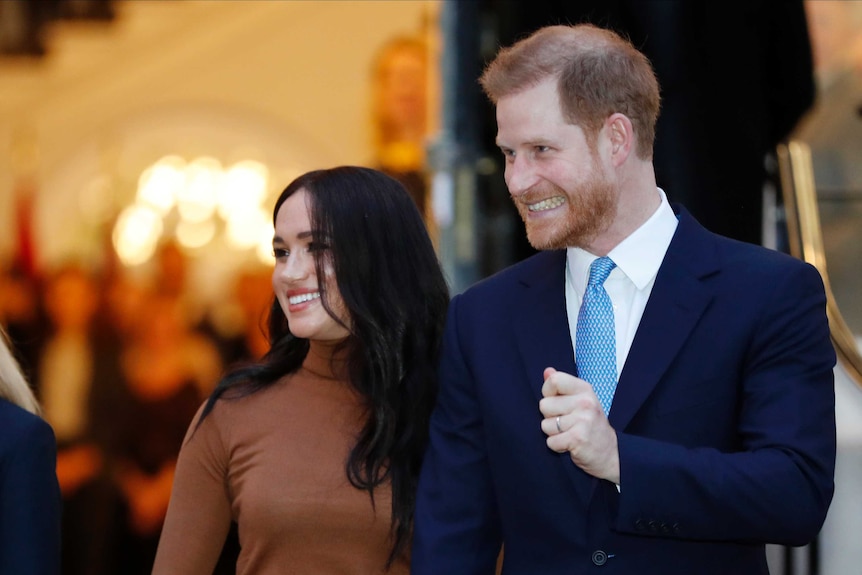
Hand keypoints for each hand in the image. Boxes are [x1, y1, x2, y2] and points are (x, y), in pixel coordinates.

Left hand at [539, 367, 619, 483]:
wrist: (611, 453)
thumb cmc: (591, 425)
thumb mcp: (580, 400)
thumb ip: (562, 385)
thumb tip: (547, 371)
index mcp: (584, 389)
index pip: (554, 380)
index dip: (548, 393)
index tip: (556, 402)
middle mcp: (585, 402)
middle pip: (544, 405)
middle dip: (550, 417)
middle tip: (567, 423)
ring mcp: (583, 420)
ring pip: (545, 425)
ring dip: (554, 433)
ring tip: (569, 433)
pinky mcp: (578, 438)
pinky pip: (551, 441)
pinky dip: (557, 446)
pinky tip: (570, 444)